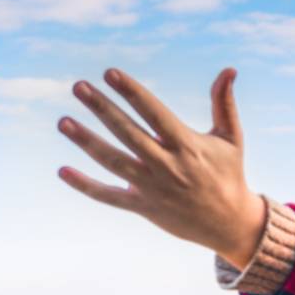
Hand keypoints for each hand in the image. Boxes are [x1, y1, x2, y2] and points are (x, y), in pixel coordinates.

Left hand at [57, 67, 266, 266]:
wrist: (230, 224)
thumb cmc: (229, 174)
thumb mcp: (231, 138)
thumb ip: (224, 103)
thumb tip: (229, 69)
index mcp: (187, 146)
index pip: (154, 114)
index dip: (132, 93)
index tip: (110, 73)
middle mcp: (168, 166)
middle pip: (128, 133)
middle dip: (102, 109)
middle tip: (78, 87)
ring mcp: (153, 188)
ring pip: (114, 162)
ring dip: (87, 142)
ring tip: (63, 122)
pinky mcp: (144, 208)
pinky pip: (110, 196)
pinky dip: (86, 186)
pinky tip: (63, 170)